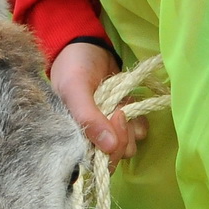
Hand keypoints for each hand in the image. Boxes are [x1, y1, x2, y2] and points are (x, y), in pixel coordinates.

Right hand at [49, 41, 148, 160]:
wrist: (87, 46)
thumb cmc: (73, 66)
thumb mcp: (75, 89)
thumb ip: (89, 118)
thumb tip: (109, 148)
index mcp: (70, 138)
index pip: (91, 163)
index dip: (106, 151)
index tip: (111, 121)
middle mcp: (88, 139)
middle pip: (112, 158)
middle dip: (121, 138)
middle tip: (118, 112)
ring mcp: (106, 131)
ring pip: (126, 148)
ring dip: (130, 132)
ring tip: (123, 109)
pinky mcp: (121, 122)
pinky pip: (137, 135)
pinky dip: (139, 124)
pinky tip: (131, 106)